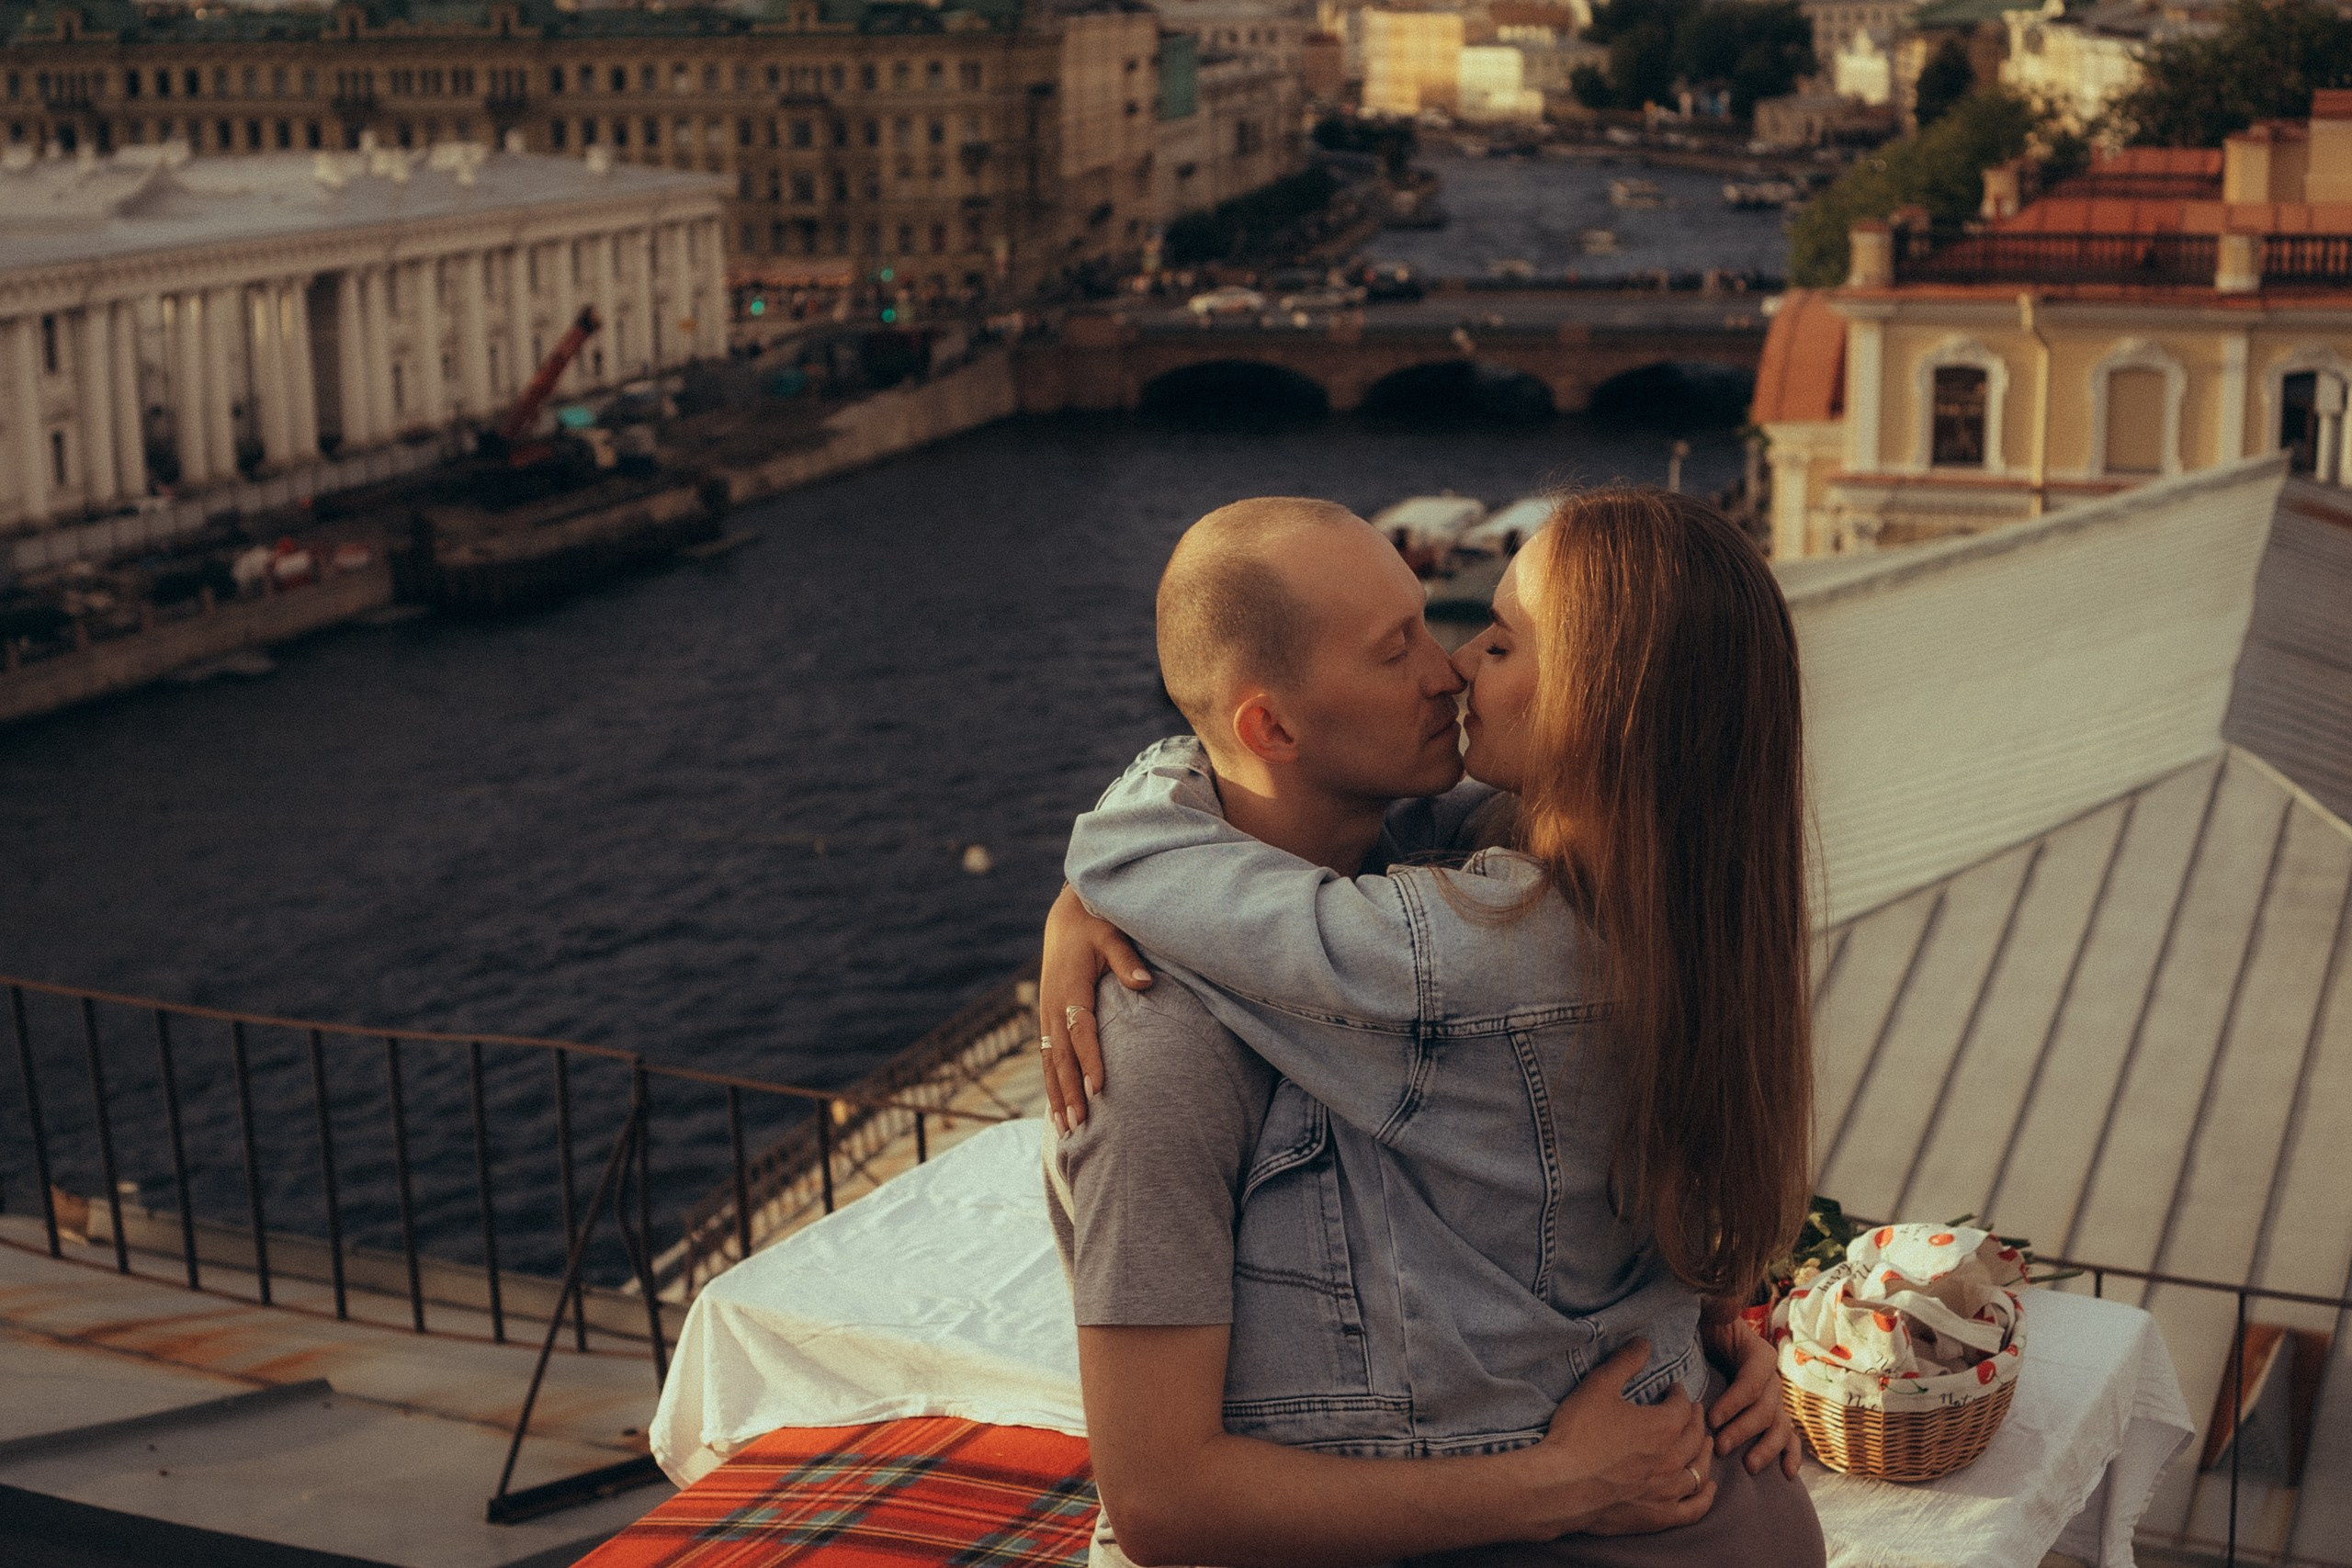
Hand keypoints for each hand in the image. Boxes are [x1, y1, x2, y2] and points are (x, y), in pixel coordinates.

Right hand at [1041, 884, 1151, 1132]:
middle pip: (1061, 1055)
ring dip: (1057, 1096)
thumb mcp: (1112, 935)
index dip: (1089, 1059)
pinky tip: (1058, 1110)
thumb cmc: (1096, 927)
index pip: (1081, 1030)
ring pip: (1050, 1062)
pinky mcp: (1048, 1019)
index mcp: (1070, 987)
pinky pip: (1048, 1057)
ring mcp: (1047, 1014)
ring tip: (1066, 1130)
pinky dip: (1052, 1084)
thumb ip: (1127, 960)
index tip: (1099, 1088)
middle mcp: (1053, 1005)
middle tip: (1080, 1125)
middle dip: (1069, 1092)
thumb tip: (1146, 983)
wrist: (1066, 919)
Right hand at [1521, 1340, 1713, 1538]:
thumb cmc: (1579, 1434)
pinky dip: (1705, 1498)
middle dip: (1695, 1420)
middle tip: (1692, 1411)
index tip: (1673, 1389)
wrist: (1561, 1485)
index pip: (1682, 1406)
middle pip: (1696, 1436)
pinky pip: (1693, 1509)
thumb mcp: (1598, 1387)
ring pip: (1699, 1470)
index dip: (1678, 1394)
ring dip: (1704, 1453)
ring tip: (1704, 1443)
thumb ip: (1624, 1362)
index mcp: (1664, 1426)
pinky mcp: (1659, 1516)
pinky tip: (1708, 1490)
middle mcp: (1674, 1458)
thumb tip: (1644, 1341)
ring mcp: (1668, 1490)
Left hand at [1702, 1308, 1800, 1478]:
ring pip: (1779, 1426)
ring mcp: (1775, 1398)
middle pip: (1765, 1408)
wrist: (1711, 1332)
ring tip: (1749, 1466)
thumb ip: (1718, 1305)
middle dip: (1743, 1430)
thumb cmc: (1706, 1324)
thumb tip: (1721, 1299)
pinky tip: (1788, 1474)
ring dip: (1766, 1448)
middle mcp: (1772, 1378)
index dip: (1734, 1402)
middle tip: (1720, 1446)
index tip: (1710, 1418)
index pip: (1752, 1382)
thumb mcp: (1710, 1311)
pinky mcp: (1772, 1414)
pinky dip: (1790, 1454)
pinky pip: (1788, 1435)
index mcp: (1759, 1354)